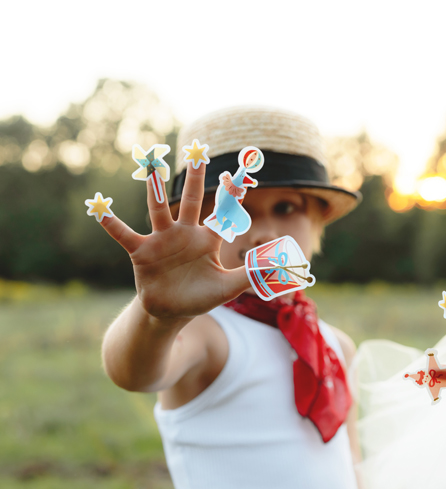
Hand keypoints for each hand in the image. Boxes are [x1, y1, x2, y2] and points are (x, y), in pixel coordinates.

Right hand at [97, 164, 249, 320]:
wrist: (171, 312)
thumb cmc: (200, 296)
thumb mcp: (228, 287)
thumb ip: (250, 274)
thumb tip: (276, 265)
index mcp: (207, 240)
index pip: (223, 213)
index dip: (232, 195)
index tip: (242, 172)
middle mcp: (185, 233)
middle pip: (193, 200)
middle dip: (196, 177)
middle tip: (198, 150)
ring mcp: (162, 240)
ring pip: (159, 209)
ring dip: (155, 189)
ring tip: (151, 164)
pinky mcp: (142, 252)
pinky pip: (124, 234)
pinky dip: (111, 223)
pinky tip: (99, 208)